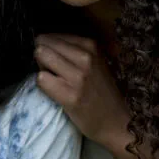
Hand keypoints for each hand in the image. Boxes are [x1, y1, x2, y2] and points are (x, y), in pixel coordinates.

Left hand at [35, 34, 130, 149]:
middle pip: (43, 43)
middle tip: (52, 70)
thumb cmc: (101, 91)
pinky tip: (54, 91)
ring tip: (54, 79)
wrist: (116, 122)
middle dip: (41, 55)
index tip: (55, 60)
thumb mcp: (95, 61)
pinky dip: (43, 84)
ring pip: (41, 55)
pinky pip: (41, 79)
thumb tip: (43, 41)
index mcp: (91, 45)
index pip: (52, 36)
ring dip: (41, 68)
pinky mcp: (70, 96)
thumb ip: (74, 49)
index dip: (48, 47)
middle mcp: (85, 57)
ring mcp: (78, 76)